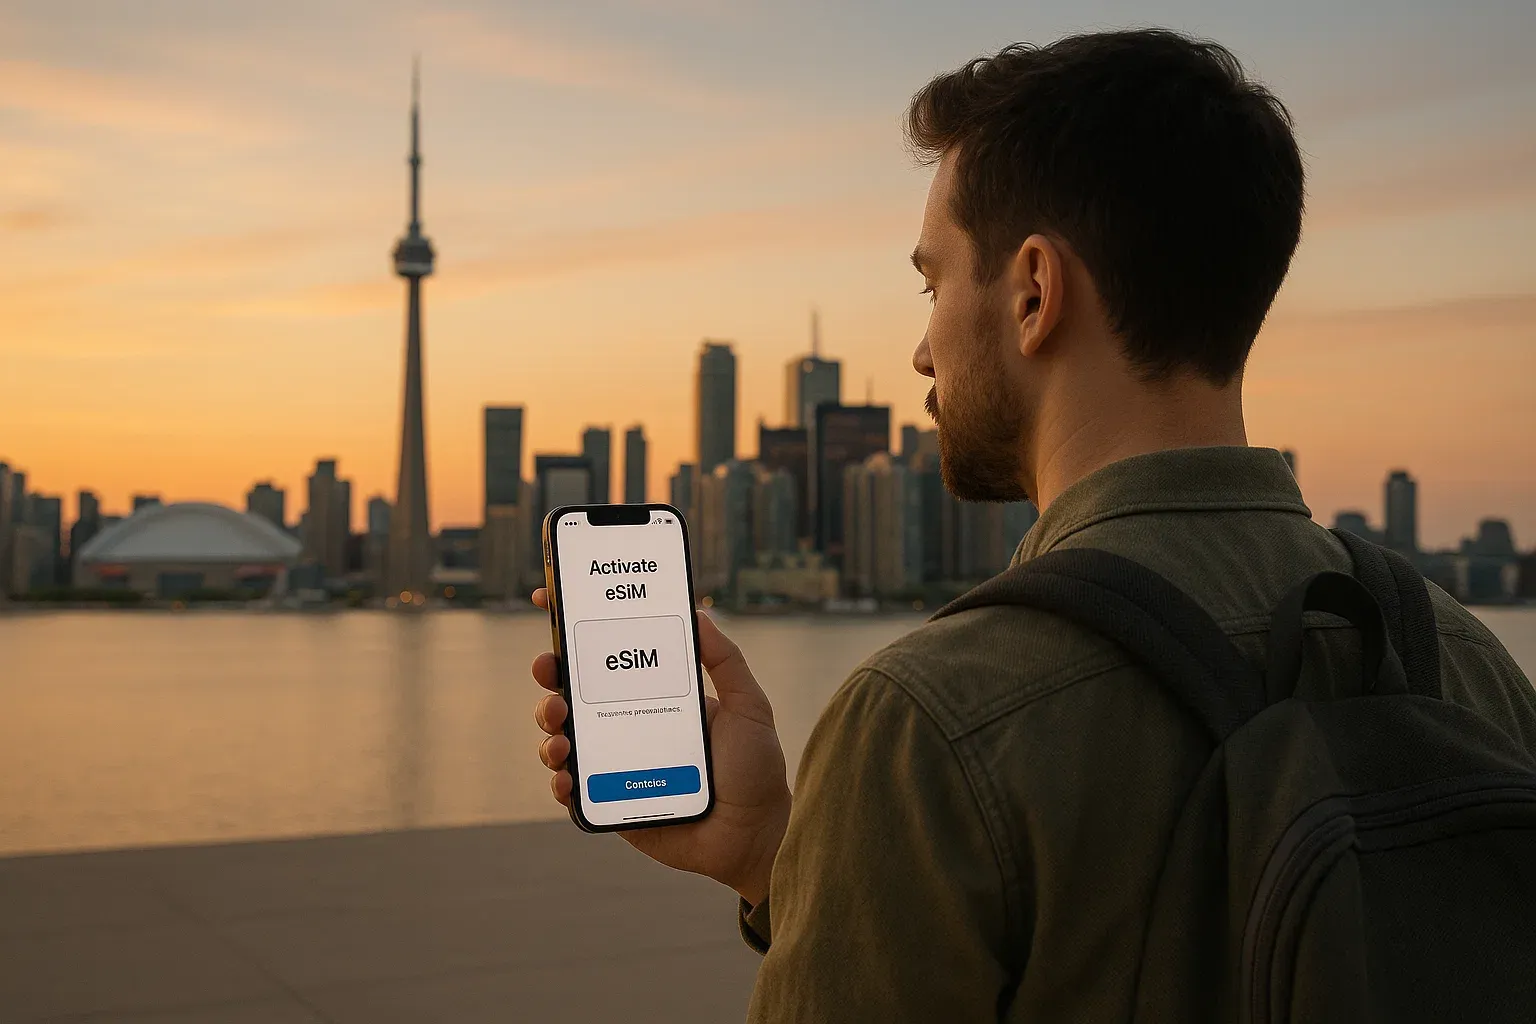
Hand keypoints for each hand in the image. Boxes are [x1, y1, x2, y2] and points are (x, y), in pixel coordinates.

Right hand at [530, 588, 790, 905]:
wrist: (756, 834)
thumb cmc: (755, 768)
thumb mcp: (748, 705)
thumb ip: (726, 661)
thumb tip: (697, 612)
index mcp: (654, 695)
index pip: (607, 656)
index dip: (572, 629)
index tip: (545, 597)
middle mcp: (627, 724)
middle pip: (571, 691)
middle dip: (549, 674)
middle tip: (548, 668)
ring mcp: (614, 764)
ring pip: (561, 736)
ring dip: (547, 726)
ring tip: (558, 726)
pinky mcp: (609, 803)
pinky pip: (570, 789)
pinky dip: (559, 779)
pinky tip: (565, 773)